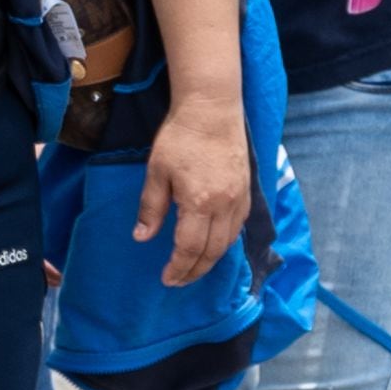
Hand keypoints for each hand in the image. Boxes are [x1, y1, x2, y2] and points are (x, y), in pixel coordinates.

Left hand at [135, 94, 249, 287]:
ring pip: (229, 241)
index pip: (190, 248)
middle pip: (213, 251)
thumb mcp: (156, 172)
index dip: (178, 268)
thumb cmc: (180, 137)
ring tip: (195, 267)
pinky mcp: (247, 189)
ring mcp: (240, 198)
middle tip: (178, 280)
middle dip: (195, 270)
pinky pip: (239, 225)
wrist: (212, 109)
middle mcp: (225, 205)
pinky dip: (227, 241)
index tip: (166, 279)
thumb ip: (151, 207)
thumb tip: (142, 237)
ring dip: (212, 259)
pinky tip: (215, 243)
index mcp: (199, 202)